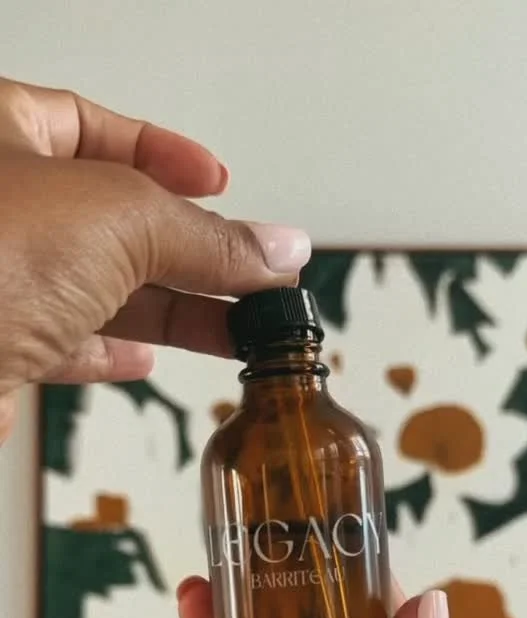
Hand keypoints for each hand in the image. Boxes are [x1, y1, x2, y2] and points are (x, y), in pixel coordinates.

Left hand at [0, 77, 310, 441]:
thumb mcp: (118, 220)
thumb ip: (206, 236)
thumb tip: (276, 248)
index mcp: (1, 133)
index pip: (95, 126)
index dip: (166, 153)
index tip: (218, 181)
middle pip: (111, 217)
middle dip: (189, 249)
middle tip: (252, 274)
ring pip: (96, 286)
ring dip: (170, 309)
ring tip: (235, 327)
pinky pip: (63, 340)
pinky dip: (112, 349)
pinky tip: (147, 359)